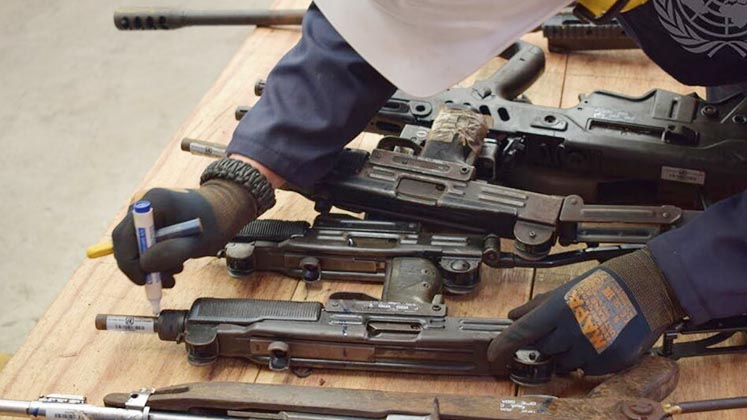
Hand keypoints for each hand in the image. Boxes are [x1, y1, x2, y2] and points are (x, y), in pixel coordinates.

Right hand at [112, 179, 258, 286]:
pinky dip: (155, 259)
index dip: (130, 264)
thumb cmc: (216, 222)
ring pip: (133, 247)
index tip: (147, 281)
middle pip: (125, 243)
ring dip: (151, 265)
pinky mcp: (149, 221)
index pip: (125, 238)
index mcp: (153, 202)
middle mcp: (142, 204)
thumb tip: (144, 264)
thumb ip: (172, 252)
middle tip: (164, 281)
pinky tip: (174, 264)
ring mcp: (144, 212)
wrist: (224, 207)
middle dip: (141, 267)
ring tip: (177, 270)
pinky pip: (142, 244)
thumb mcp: (199, 241)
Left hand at [488, 249, 684, 375]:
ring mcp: (595, 349)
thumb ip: (539, 305)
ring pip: (565, 364)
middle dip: (545, 343)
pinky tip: (598, 341)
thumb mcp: (569, 288)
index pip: (523, 333)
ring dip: (566, 354)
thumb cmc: (609, 283)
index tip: (494, 354)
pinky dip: (587, 361)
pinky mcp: (612, 362)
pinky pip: (588, 370)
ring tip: (583, 332)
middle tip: (560, 330)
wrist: (651, 287)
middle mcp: (575, 330)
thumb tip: (514, 316)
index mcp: (561, 308)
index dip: (504, 346)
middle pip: (543, 350)